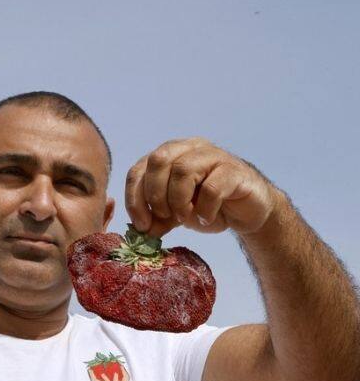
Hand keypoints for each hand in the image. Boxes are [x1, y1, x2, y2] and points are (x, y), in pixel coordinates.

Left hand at [125, 138, 280, 236]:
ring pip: (183, 169)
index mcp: (169, 156)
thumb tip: (140, 231)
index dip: (134, 197)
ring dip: (178, 200)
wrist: (246, 213)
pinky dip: (204, 208)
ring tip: (184, 217)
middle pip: (158, 160)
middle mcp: (189, 149)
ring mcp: (213, 156)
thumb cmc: (207, 208)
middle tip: (164, 217)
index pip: (139, 169)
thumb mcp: (174, 215)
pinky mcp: (234, 171)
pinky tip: (206, 218)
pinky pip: (211, 187)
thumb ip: (156, 219)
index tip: (141, 224)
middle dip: (155, 194)